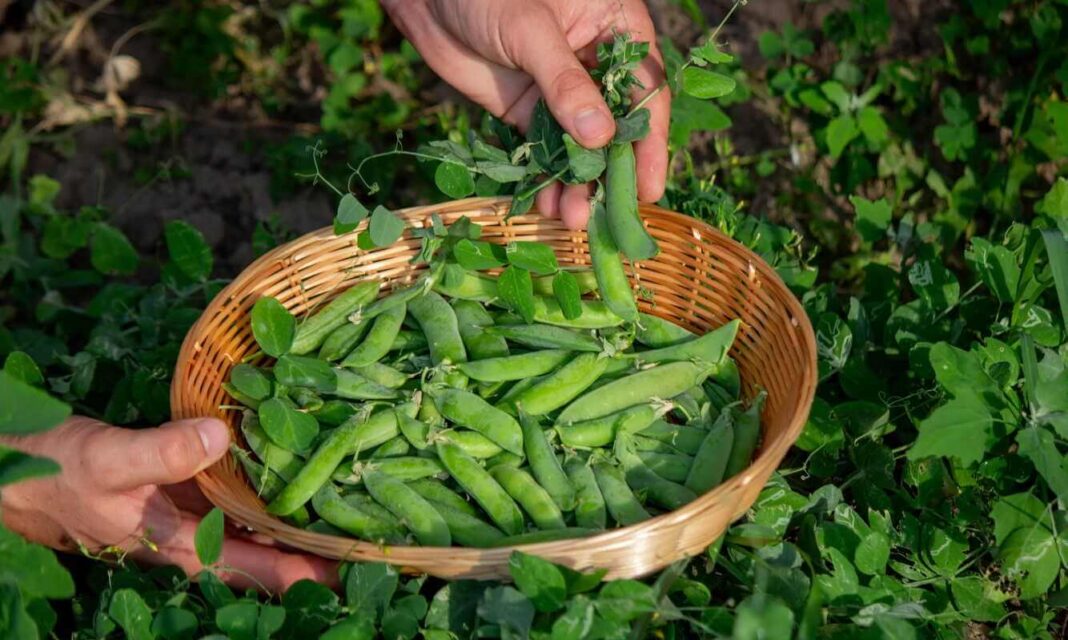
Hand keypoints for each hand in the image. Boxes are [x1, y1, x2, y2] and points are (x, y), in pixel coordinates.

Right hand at [1, 416, 337, 593]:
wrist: (27, 473)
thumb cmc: (63, 475)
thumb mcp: (110, 460)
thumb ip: (164, 453)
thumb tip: (221, 436)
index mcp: (185, 547)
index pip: (260, 570)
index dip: (308, 570)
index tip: (356, 562)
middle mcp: (200, 540)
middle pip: (271, 555)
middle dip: (319, 546)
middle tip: (375, 528)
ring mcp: (199, 518)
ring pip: (262, 528)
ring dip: (302, 519)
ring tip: (354, 501)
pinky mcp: (196, 494)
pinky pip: (245, 499)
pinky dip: (273, 488)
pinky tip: (302, 469)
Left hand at [383, 0, 669, 228]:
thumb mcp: (529, 31)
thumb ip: (564, 83)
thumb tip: (600, 137)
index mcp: (616, 28)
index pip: (645, 91)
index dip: (649, 140)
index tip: (648, 185)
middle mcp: (595, 63)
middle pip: (616, 126)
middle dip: (611, 171)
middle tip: (610, 214)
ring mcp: (560, 91)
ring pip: (580, 145)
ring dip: (578, 182)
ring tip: (572, 217)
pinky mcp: (527, 110)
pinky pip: (544, 150)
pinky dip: (546, 177)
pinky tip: (547, 204)